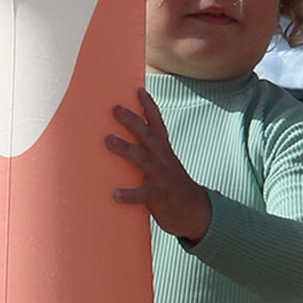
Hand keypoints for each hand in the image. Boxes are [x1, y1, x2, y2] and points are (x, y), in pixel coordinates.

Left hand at [108, 89, 213, 243]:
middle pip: (146, 135)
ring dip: (125, 148)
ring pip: (142, 159)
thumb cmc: (171, 186)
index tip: (139, 90)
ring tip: (108, 140)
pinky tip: (116, 194)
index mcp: (164, 150)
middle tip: (115, 109)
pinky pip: (143, 194)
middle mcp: (163, 159)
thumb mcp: (163, 165)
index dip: (149, 106)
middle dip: (131, 120)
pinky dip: (129, 194)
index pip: (157, 123)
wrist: (195, 212)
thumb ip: (146, 154)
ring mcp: (162, 176)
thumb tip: (120, 142)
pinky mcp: (159, 196)